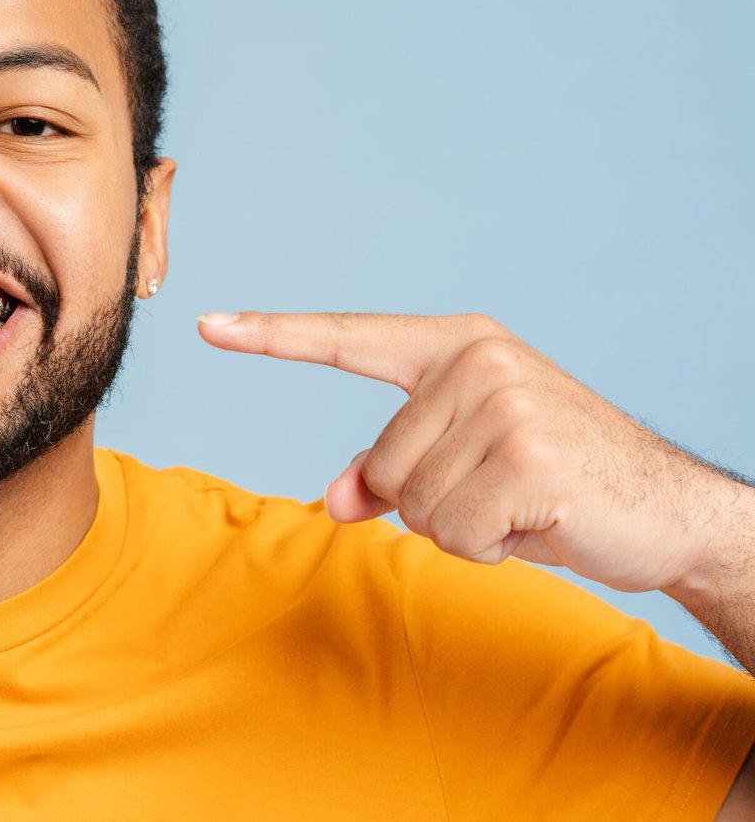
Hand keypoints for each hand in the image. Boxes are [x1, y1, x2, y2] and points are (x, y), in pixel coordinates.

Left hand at [197, 311, 743, 593]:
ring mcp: (503, 403)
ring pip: (412, 505)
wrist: (666, 511)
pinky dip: (489, 548)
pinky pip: (452, 532)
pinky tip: (538, 523)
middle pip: (383, 465)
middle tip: (502, 492)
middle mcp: (476, 361)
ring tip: (523, 505)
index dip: (273, 336)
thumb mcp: (465, 466)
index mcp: (455, 346)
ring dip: (464, 528)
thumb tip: (334, 500)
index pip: (347, 340)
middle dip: (432, 502)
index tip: (206, 325)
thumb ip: (391, 472)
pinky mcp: (525, 456)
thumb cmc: (556, 483)